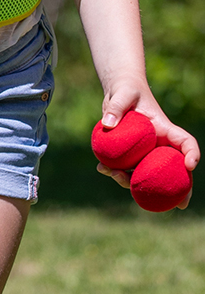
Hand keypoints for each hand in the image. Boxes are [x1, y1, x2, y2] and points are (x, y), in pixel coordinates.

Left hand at [95, 81, 198, 207]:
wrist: (118, 93)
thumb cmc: (126, 90)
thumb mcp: (122, 93)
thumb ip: (116, 106)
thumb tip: (107, 124)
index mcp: (166, 130)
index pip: (186, 142)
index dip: (192, 154)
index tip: (189, 165)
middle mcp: (159, 144)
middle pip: (171, 169)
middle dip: (175, 188)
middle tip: (175, 203)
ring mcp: (145, 152)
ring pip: (146, 174)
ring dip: (133, 182)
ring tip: (113, 174)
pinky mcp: (130, 154)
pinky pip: (126, 168)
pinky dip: (115, 172)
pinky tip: (101, 168)